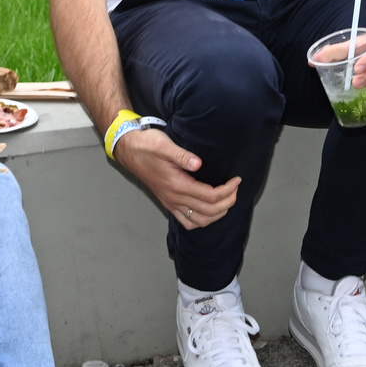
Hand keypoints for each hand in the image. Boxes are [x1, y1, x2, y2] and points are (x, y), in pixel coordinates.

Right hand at [114, 126, 241, 230]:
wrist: (128, 150)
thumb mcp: (163, 144)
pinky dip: (202, 221)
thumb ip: (181, 155)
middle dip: (228, 202)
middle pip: (209, 211)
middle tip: (236, 188)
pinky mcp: (168, 203)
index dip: (228, 190)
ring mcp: (171, 203)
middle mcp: (174, 198)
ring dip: (217, 214)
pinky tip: (210, 210)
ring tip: (228, 200)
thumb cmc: (146, 145)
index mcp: (176, 184)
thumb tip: (198, 163)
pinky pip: (187, 222)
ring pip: (199, 221)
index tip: (237, 180)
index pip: (210, 196)